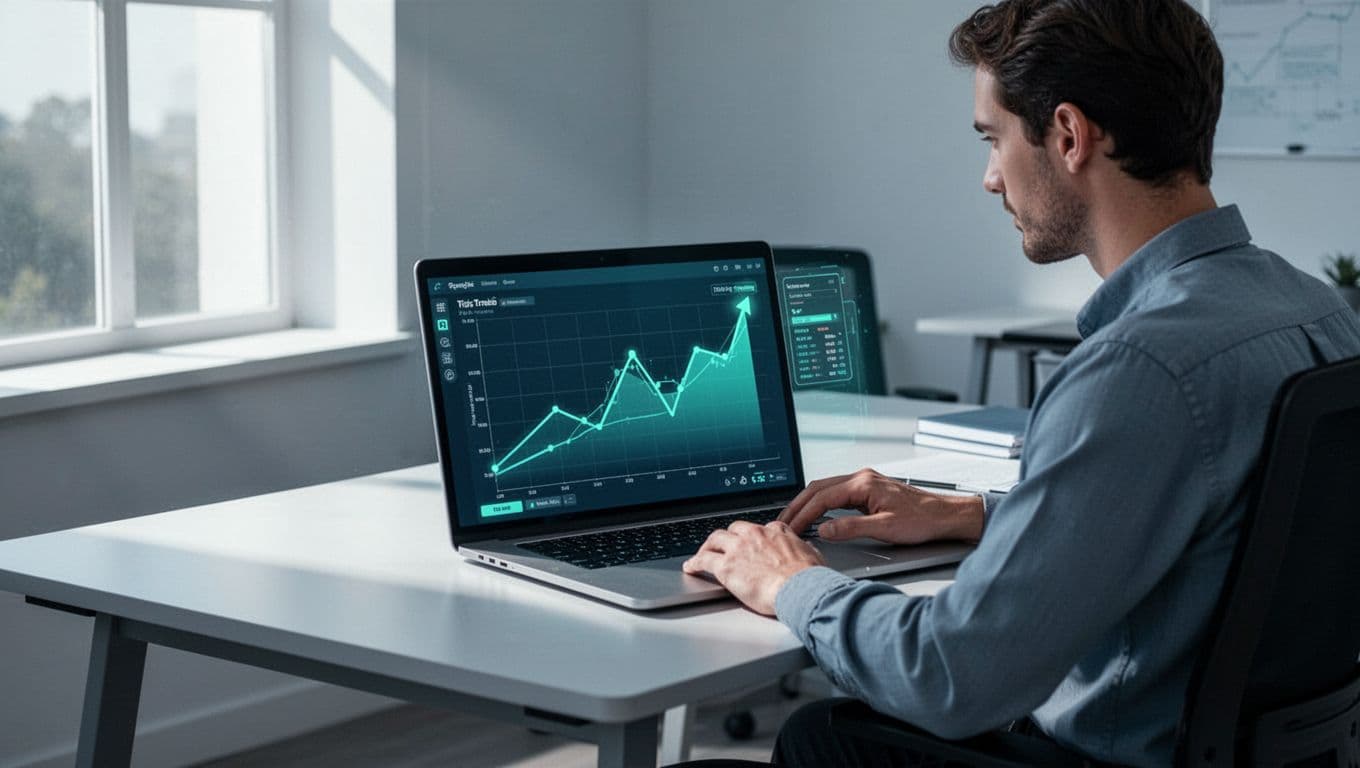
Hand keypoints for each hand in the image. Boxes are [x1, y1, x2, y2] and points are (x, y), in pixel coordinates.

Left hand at [683, 521, 826, 615]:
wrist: (802, 589)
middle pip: (733, 529)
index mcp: (776, 532)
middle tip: (721, 546)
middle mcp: (755, 535)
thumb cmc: (810, 578)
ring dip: (707, 546)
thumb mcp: (813, 556)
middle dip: (726, 537)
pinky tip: (691, 567)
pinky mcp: (726, 566)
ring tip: (702, 555)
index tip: (748, 543)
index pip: (759, 529)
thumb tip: (807, 550)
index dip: (752, 537)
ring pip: (715, 539)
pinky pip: (704, 560)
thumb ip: (805, 550)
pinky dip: (695, 562)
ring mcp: (739, 548)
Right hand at [778, 468, 984, 544]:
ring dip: (808, 504)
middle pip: (818, 488)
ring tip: (794, 520)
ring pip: (826, 489)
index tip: (790, 527)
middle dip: (798, 505)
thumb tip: (823, 529)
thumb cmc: (922, 520)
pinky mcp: (869, 490)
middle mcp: (861, 478)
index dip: (803, 513)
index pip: (822, 497)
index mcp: (863, 484)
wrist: (945, 516)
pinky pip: (837, 493)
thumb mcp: (884, 528)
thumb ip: (850, 528)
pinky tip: (817, 515)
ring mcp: (865, 482)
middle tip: (783, 522)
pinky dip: (821, 504)